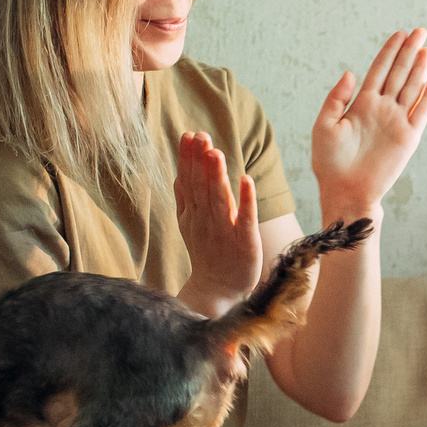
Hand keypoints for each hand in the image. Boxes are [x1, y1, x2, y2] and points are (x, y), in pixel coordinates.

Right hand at [173, 131, 261, 311]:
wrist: (216, 290)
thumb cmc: (207, 253)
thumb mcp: (190, 225)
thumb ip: (186, 199)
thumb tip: (180, 173)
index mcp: (192, 214)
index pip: (188, 182)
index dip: (188, 159)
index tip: (189, 135)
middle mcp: (205, 221)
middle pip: (201, 187)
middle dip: (200, 161)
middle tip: (200, 135)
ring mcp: (224, 232)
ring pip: (219, 200)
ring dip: (217, 176)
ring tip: (216, 152)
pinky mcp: (245, 242)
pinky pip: (245, 219)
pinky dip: (246, 200)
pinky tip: (246, 180)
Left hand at [310, 28, 426, 217]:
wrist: (345, 191)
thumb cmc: (329, 163)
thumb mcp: (324, 125)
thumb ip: (337, 98)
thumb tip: (351, 73)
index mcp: (362, 103)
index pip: (380, 70)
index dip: (390, 51)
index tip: (400, 33)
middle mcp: (382, 109)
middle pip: (399, 73)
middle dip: (409, 52)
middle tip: (420, 31)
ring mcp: (396, 122)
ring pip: (412, 88)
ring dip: (420, 69)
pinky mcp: (408, 138)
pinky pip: (421, 114)